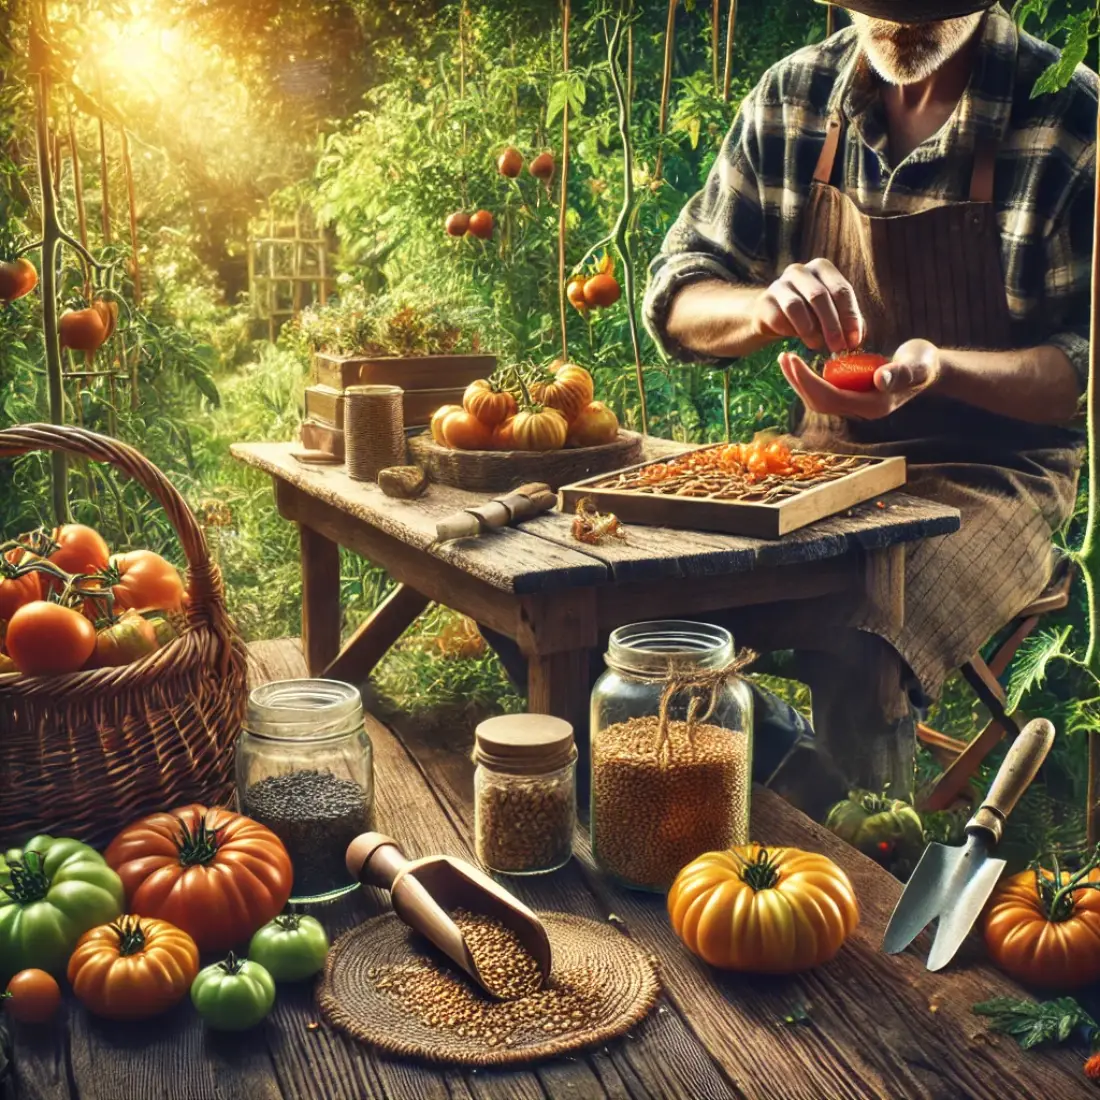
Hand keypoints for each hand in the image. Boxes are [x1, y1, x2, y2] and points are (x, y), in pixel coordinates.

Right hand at [752, 259, 865, 353]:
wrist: (772, 316)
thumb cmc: (809, 313)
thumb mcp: (831, 313)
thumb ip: (846, 321)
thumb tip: (855, 338)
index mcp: (822, 268)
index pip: (841, 290)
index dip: (849, 316)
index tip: (853, 341)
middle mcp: (799, 271)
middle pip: (819, 296)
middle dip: (831, 325)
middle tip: (837, 348)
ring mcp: (778, 284)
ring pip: (796, 306)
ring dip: (809, 330)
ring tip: (816, 345)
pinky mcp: (763, 302)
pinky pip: (778, 319)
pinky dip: (789, 332)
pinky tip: (794, 338)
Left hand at [778, 339, 941, 419]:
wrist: (928, 368)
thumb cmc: (924, 363)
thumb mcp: (917, 365)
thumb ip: (901, 373)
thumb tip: (881, 378)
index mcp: (872, 406)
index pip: (829, 397)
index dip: (808, 380)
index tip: (793, 359)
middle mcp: (860, 410)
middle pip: (819, 402)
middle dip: (798, 381)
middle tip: (783, 357)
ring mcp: (855, 405)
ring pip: (818, 399)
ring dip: (799, 380)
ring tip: (786, 358)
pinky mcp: (851, 396)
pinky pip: (824, 392)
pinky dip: (809, 378)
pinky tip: (800, 363)